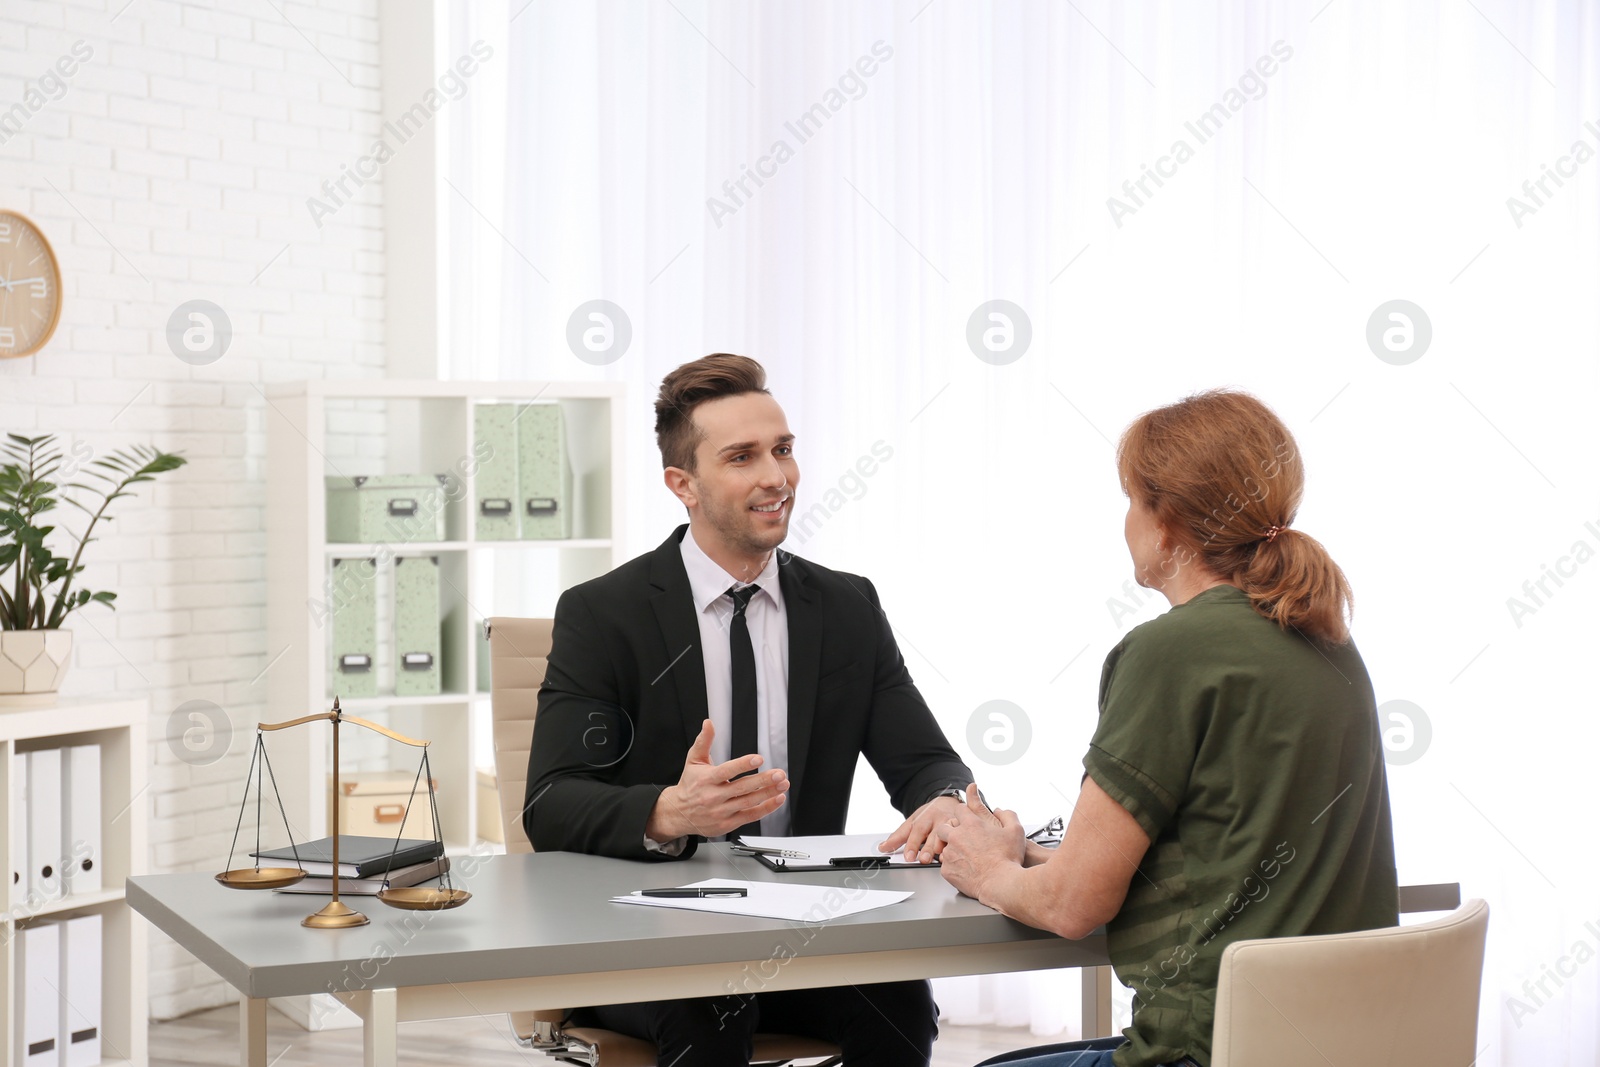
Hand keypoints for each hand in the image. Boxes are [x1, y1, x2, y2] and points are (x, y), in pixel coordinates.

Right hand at [646, 720, 788, 840]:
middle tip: (779, 773)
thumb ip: (704, 741)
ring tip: (783, 784)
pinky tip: (778, 799)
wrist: (679, 813)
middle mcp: (714, 796)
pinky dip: (766, 808)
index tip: (758, 758)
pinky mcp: (727, 824)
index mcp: (706, 779)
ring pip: (749, 802)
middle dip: (763, 780)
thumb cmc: (690, 784)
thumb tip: (708, 723)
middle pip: (742, 788)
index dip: (743, 764)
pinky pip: (750, 816)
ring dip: (769, 793)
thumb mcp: (693, 760)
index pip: (727, 771)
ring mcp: (721, 812)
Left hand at [878, 793, 966, 863]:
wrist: (949, 801)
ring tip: (940, 859)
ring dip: (943, 846)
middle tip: (923, 859)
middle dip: (927, 847)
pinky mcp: (965, 826)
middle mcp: (938, 819)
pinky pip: (963, 835)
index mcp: (924, 817)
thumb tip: (883, 847)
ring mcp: (952, 822)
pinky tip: (956, 853)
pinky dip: (959, 844)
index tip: (909, 857)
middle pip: (932, 833)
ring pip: (948, 834)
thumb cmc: (930, 814)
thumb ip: (898, 836)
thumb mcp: (913, 821)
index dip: (912, 844)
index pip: (916, 830)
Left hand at [937, 785, 1025, 901]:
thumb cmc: (1008, 858)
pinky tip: (964, 869)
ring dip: (951, 850)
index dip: (964, 813)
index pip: (959, 809)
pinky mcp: (947, 870)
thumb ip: (1008, 815)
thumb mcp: (1015, 831)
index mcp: (971, 824)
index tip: (967, 819)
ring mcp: (950, 853)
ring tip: (964, 857)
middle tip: (959, 838)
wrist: (1001, 883)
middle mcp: (956, 836)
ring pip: (943, 847)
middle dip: (949, 831)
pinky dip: (952, 866)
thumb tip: (999, 811)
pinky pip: (945, 865)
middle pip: (943, 827)